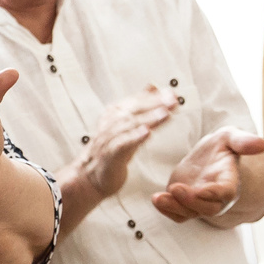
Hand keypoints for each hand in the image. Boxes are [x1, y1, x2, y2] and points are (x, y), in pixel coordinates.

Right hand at [74, 85, 175, 199]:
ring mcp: (108, 139)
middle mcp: (110, 124)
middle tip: (173, 101)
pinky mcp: (109, 156)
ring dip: (148, 118)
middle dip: (154, 104)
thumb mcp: (126, 125)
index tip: (172, 94)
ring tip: (165, 113)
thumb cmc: (111, 150)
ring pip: (129, 125)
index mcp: (114, 115)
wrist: (90, 177)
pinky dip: (134, 137)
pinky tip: (147, 132)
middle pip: (133, 110)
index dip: (154, 97)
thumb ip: (139, 106)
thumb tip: (153, 86)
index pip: (135, 101)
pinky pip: (121, 144)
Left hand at [152, 127, 263, 222]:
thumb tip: (263, 144)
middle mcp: (216, 196)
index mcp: (229, 181)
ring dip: (174, 207)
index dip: (214, 193)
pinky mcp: (184, 203)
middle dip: (191, 202)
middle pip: (208, 208)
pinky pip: (177, 214)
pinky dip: (166, 210)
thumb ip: (244, 141)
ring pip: (189, 213)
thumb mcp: (231, 137)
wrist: (209, 156)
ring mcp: (199, 202)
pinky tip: (156, 199)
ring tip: (158, 198)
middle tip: (175, 188)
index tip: (201, 189)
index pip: (225, 192)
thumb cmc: (223, 146)